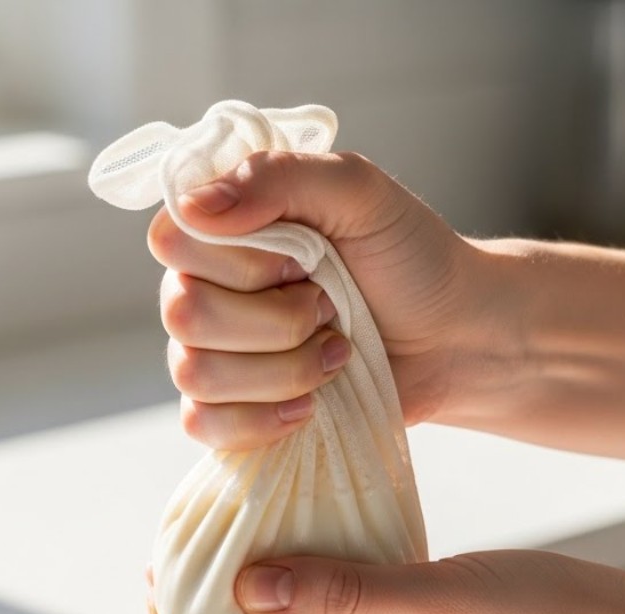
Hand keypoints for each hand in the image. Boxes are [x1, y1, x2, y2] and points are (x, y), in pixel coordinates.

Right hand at [147, 150, 476, 449]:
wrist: (454, 339)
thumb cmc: (410, 259)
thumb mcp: (359, 192)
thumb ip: (279, 177)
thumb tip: (195, 205)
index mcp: (224, 227)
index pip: (169, 240)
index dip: (236, 261)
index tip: (301, 260)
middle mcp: (205, 287)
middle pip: (182, 314)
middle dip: (274, 321)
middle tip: (329, 308)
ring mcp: (214, 354)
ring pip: (195, 374)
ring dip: (283, 369)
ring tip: (334, 353)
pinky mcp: (233, 412)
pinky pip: (203, 426)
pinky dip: (262, 420)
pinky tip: (310, 406)